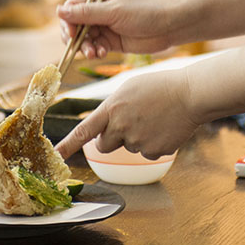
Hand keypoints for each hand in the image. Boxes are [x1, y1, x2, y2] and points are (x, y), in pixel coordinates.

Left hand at [55, 68, 198, 159]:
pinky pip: (146, 153)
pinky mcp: (153, 152)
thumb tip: (105, 125)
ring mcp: (137, 142)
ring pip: (128, 147)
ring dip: (136, 138)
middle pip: (103, 145)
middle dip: (111, 138)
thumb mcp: (128, 88)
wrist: (190, 94)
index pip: (83, 131)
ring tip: (154, 118)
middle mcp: (121, 127)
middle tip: (129, 123)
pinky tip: (164, 127)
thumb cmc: (160, 86)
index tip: (54, 157)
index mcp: (111, 109)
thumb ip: (112, 107)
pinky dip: (153, 143)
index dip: (66, 146)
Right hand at [57, 0, 184, 58]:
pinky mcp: (113, 41)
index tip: (71, 33)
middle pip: (74, 25)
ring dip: (85, 47)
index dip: (67, 21)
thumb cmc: (147, 10)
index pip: (72, 7)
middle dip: (74, 38)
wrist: (172, 24)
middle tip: (82, 47)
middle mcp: (100, 10)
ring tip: (95, 53)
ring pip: (84, 39)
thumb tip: (58, 11)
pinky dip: (95, 51)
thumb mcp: (115, 11)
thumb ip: (87, 13)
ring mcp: (106, 26)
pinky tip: (103, 53)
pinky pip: (96, 47)